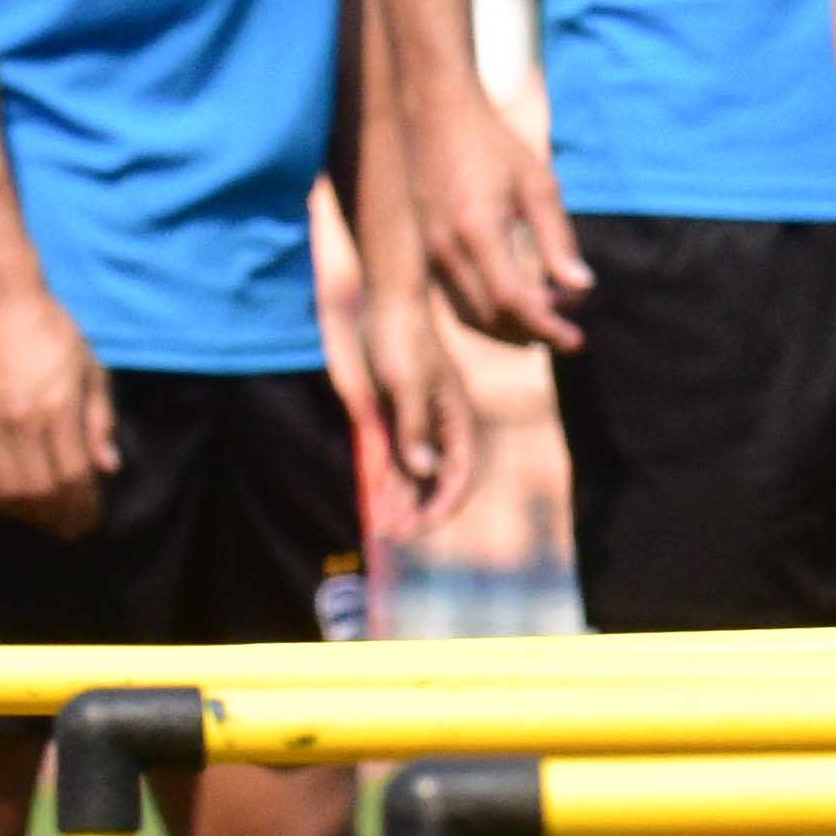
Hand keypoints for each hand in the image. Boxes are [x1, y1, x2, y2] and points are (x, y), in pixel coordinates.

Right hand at [0, 273, 115, 540]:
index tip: (91, 518)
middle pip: (40, 490)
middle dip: (59, 516)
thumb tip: (108, 467)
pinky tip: (9, 501)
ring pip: (6, 490)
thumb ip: (99, 421)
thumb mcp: (91, 370)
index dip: (84, 504)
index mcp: (58, 409)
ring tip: (44, 520)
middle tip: (71, 529)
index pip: (73, 475)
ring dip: (27, 513)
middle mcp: (21, 422)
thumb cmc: (54, 333)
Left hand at [356, 249, 482, 530]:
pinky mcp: (397, 414)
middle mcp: (442, 424)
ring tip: (382, 526)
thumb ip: (414, 428)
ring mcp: (419, 420)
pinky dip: (387, 479)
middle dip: (420, 511)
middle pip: (439, 480)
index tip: (419, 528)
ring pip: (415, 472)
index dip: (443, 505)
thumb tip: (425, 472)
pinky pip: (395, 455)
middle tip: (393, 535)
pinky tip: (374, 496)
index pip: (461, 473)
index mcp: (457, 417)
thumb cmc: (401, 337)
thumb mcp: (406, 384)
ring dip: (402, 500)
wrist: (384, 299)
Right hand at [400, 77, 588, 353]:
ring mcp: (430, 256)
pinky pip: (456, 304)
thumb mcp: (538, 186)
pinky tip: (518, 311)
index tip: (578, 340)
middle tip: (570, 334)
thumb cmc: (495, 148)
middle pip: (491, 318)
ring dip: (511, 332)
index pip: (513, 300)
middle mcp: (446, 250)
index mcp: (477, 231)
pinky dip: (488, 319)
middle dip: (533, 333)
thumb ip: (559, 240)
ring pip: (470, 318)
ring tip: (549, 327)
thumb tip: (583, 288)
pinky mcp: (426, 256)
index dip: (547, 327)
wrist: (436, 120)